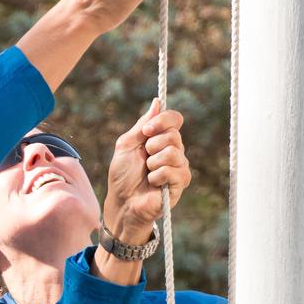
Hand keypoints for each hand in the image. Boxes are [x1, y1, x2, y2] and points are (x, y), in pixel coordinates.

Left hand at [102, 99, 190, 242]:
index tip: (146, 131)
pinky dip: (157, 176)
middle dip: (152, 146)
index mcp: (161, 138)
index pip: (175, 119)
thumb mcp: (127, 145)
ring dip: (153, 163)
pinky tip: (152, 183)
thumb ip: (142, 125)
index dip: (163, 120)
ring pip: (173, 153)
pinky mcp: (181, 183)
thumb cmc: (122, 175)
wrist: (122, 201)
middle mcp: (174, 150)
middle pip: (173, 135)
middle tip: (144, 159)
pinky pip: (173, 170)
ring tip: (147, 173)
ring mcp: (179, 166)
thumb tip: (157, 102)